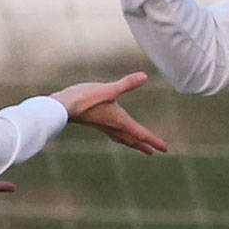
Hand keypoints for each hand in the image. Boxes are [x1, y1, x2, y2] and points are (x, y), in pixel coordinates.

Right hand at [54, 72, 168, 154]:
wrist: (63, 106)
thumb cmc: (85, 98)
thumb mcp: (109, 89)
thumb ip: (127, 84)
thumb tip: (144, 76)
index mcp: (120, 121)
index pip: (141, 134)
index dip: (154, 141)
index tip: (165, 149)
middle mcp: (113, 127)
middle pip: (132, 139)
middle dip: (143, 145)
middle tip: (153, 152)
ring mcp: (103, 126)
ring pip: (122, 138)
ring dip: (131, 142)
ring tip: (138, 145)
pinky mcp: (95, 122)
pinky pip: (112, 133)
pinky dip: (120, 136)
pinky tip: (115, 132)